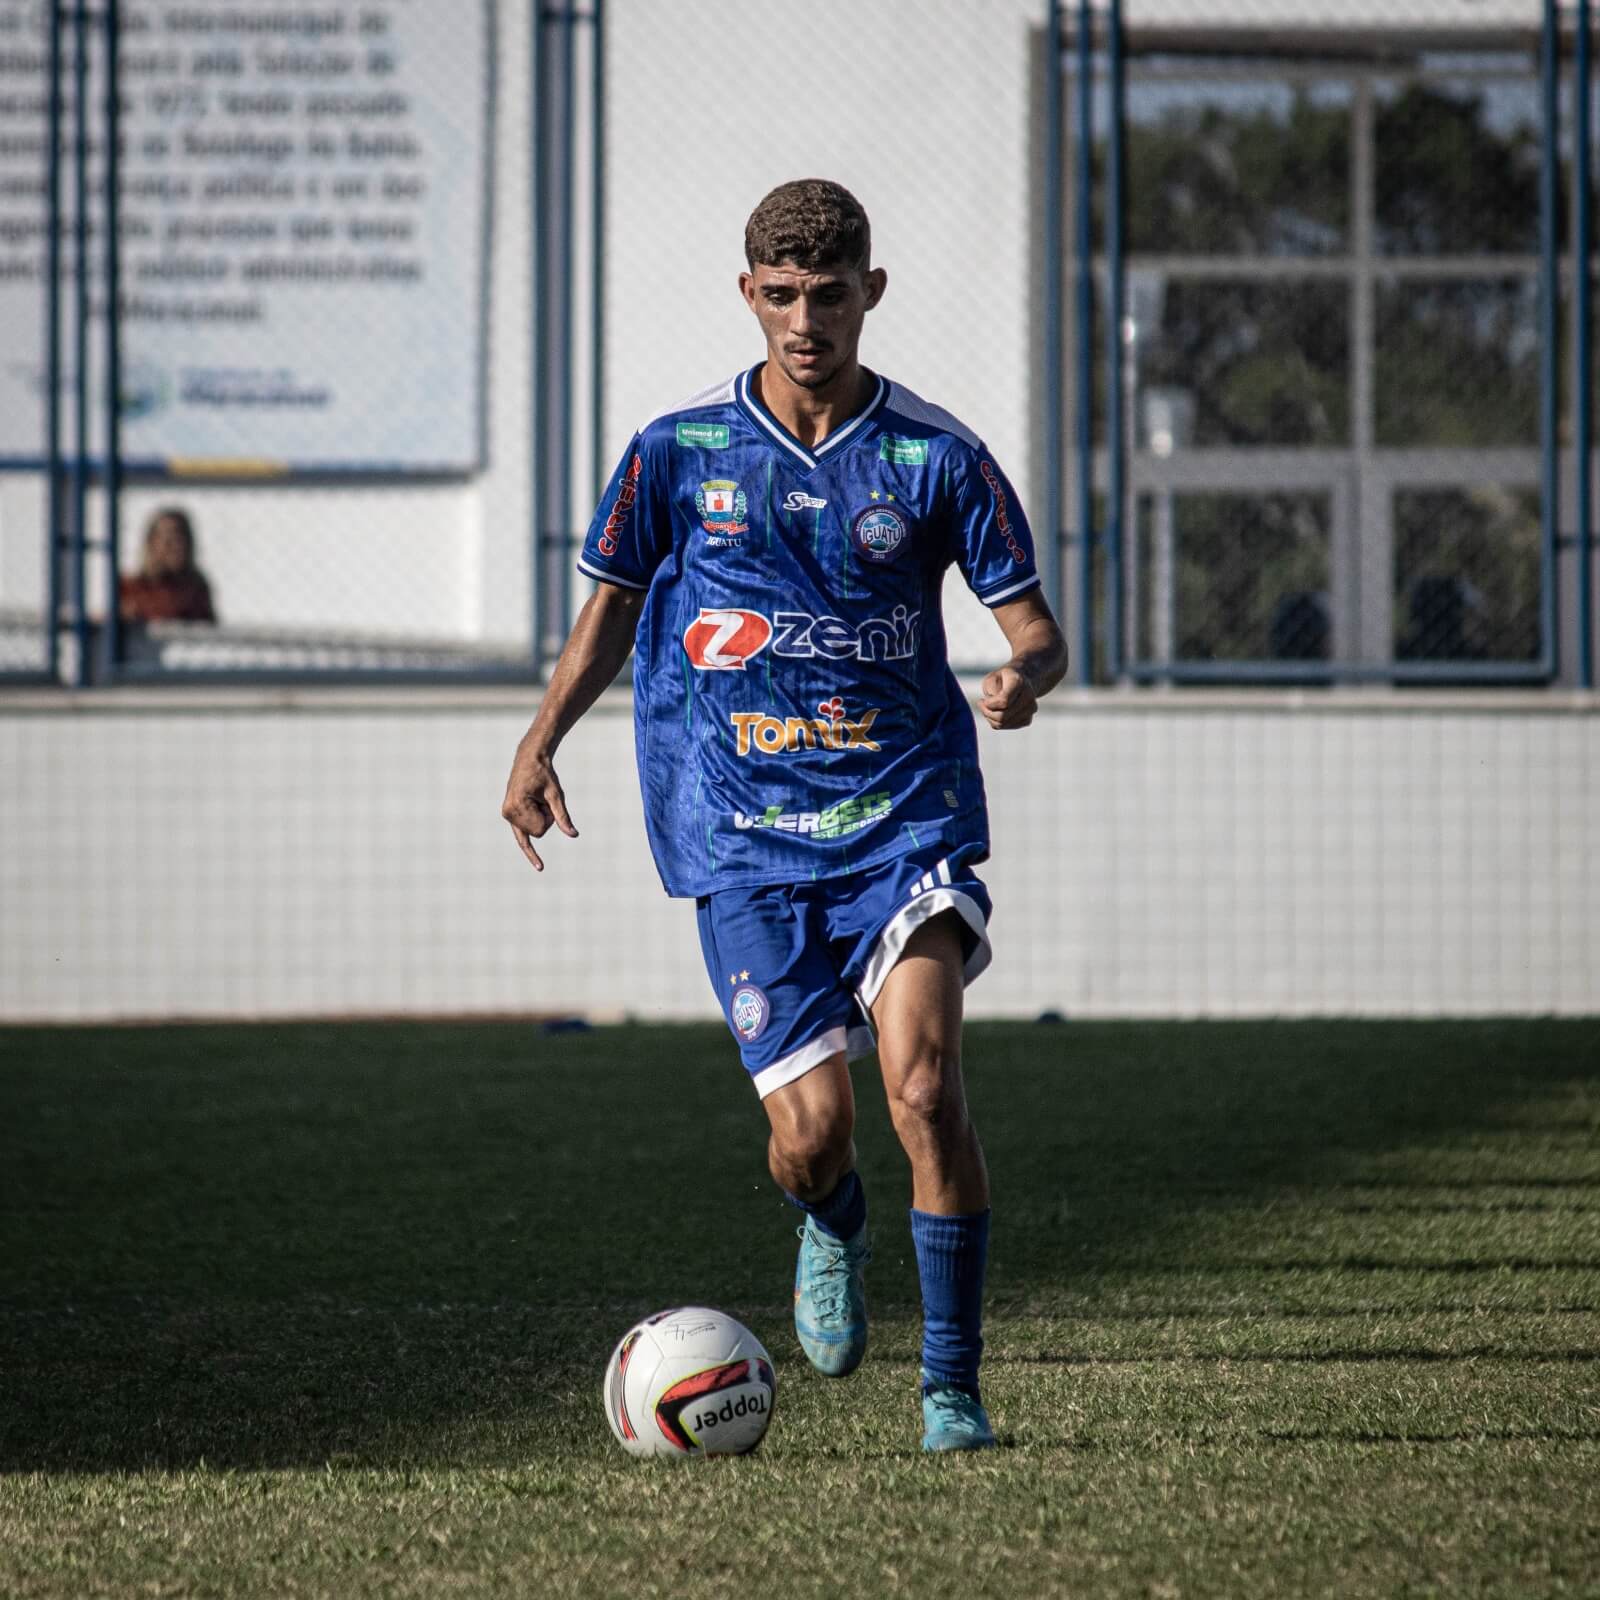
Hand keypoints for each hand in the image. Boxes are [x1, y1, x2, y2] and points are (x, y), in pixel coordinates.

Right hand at [501, 741, 577, 870]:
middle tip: (541, 798)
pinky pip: (521, 838)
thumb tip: (573, 834)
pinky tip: (540, 866)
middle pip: (536, 833)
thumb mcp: (556, 795)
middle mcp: (508, 812)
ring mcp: (507, 814)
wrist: (529, 758)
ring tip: (536, 799)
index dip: (549, 818)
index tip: (546, 800)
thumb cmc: (544, 774)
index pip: (539, 830)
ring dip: (539, 817)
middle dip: (544, 818)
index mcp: (517, 806)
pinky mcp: (509, 815)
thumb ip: (562, 816)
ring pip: (533, 833)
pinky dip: (530, 851)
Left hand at [978, 664, 1037, 729]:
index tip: (982, 700)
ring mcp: (1030, 710)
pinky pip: (1006, 726)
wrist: (1023, 681)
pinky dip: (997, 722)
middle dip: (987, 713)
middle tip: (981, 705)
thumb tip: (992, 706)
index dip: (989, 704)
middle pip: (1002, 716)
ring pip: (1003, 724)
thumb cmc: (1003, 679)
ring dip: (990, 718)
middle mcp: (1028, 696)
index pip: (1003, 701)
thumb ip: (990, 690)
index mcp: (1018, 682)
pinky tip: (997, 711)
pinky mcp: (1028, 720)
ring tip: (988, 707)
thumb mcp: (992, 678)